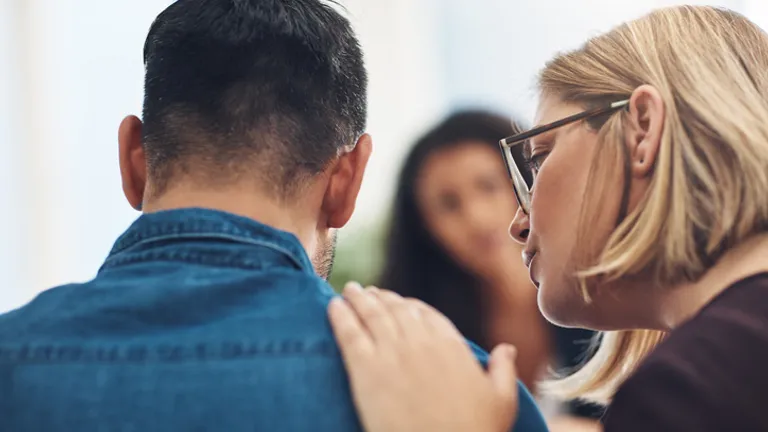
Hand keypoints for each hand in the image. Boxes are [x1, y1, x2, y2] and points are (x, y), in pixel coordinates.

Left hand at [328, 283, 519, 431]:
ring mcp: (391, 354)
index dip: (409, 305)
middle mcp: (419, 342)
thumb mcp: (502, 399)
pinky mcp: (365, 372)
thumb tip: (507, 348)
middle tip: (368, 292)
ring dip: (358, 299)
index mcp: (450, 345)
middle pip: (395, 309)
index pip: (425, 313)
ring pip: (371, 315)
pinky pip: (349, 334)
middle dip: (381, 298)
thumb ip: (502, 369)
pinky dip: (340, 317)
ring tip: (349, 290)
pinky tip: (332, 306)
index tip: (399, 302)